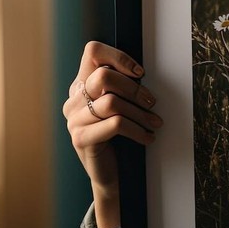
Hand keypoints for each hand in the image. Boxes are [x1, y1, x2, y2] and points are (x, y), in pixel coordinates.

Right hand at [62, 41, 161, 195]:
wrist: (112, 175)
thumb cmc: (121, 137)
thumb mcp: (122, 106)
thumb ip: (122, 87)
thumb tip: (141, 72)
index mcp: (82, 85)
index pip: (92, 52)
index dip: (119, 56)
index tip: (140, 73)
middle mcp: (73, 100)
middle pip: (103, 76)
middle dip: (134, 88)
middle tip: (152, 103)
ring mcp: (74, 120)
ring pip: (112, 103)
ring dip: (140, 113)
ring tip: (155, 123)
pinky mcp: (81, 139)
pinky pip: (114, 124)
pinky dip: (137, 129)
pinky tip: (148, 137)